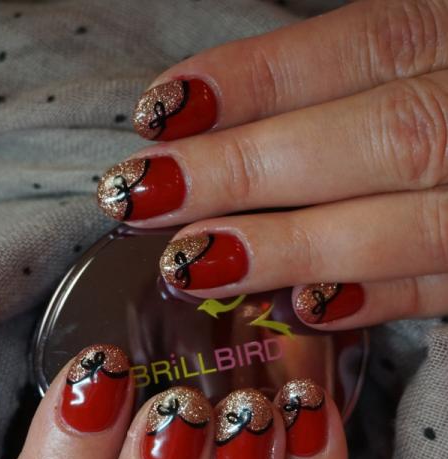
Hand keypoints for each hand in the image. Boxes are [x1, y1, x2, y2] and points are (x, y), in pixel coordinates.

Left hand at [97, 0, 447, 327]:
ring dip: (294, 244)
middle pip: (379, 136)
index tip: (158, 112)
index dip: (257, 81)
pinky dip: (377, 299)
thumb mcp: (427, 52)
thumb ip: (350, 79)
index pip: (361, 47)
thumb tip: (213, 116)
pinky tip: (298, 308)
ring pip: (412, 218)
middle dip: (252, 170)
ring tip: (190, 262)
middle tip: (142, 197)